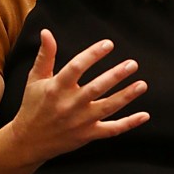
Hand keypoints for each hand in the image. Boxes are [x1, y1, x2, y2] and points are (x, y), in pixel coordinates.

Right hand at [5, 29, 148, 164]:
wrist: (29, 141)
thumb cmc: (33, 106)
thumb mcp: (35, 79)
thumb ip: (45, 55)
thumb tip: (47, 32)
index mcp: (56, 88)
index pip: (76, 67)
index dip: (93, 55)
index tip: (108, 44)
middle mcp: (69, 105)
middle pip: (96, 88)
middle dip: (115, 75)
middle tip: (132, 64)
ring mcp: (80, 121)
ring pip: (107, 108)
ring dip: (126, 96)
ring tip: (142, 84)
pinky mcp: (87, 135)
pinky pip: (111, 130)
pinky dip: (129, 124)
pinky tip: (144, 115)